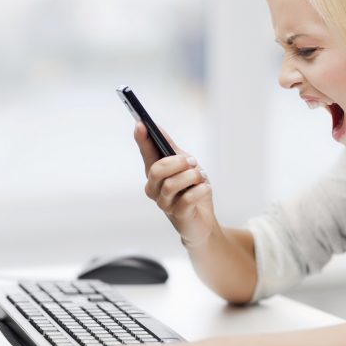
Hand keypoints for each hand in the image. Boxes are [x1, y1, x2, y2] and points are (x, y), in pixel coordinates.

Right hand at [134, 123, 216, 245]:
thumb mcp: (184, 165)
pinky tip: (204, 189)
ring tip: (200, 177)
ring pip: (171, 184)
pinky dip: (200, 190)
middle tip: (191, 162)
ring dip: (191, 176)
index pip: (145, 153)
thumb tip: (157, 128)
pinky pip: (187, 198)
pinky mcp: (178, 215)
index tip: (140, 124)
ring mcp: (164, 203)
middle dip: (177, 162)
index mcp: (155, 174)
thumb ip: (170, 148)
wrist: (202, 222)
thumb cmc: (191, 191)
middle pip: (156, 170)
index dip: (142, 139)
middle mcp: (155, 189)